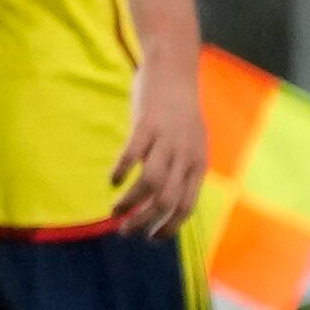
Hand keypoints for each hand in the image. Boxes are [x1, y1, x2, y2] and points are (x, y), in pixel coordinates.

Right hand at [107, 58, 208, 236]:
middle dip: (145, 222)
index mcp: (198, 164)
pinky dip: (121, 171)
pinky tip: (111, 181)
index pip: (186, 207)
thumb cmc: (179, 109)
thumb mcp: (191, 142)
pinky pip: (132, 155)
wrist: (173, 71)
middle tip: (125, 231)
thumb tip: (168, 199)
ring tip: (114, 213)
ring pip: (150, 183)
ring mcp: (166, 140)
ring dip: (130, 204)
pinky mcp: (146, 124)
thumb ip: (182, 168)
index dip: (168, 228)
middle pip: (166, 201)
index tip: (151, 238)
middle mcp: (185, 155)